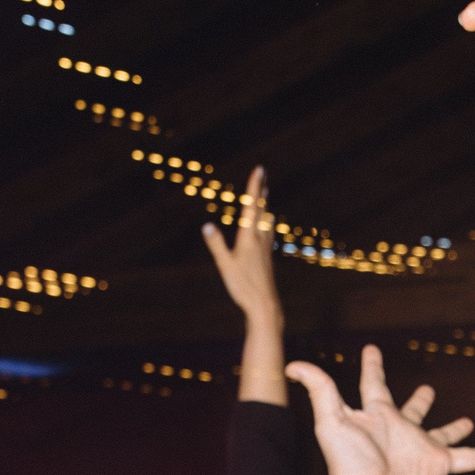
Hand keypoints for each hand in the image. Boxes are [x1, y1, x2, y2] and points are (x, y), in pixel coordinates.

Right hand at [201, 165, 278, 318]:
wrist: (265, 305)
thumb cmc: (244, 287)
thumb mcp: (226, 266)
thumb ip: (217, 245)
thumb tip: (207, 226)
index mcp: (249, 238)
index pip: (252, 207)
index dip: (255, 187)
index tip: (259, 169)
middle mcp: (260, 240)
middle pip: (262, 210)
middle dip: (261, 192)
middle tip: (263, 176)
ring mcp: (266, 249)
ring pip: (267, 222)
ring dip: (264, 207)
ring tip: (265, 196)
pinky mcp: (267, 259)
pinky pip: (267, 234)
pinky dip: (266, 224)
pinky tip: (267, 228)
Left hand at [286, 347, 474, 474]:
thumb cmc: (347, 465)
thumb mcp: (330, 420)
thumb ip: (319, 389)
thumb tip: (294, 364)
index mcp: (374, 417)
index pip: (372, 384)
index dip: (372, 366)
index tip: (372, 349)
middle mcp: (398, 431)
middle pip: (410, 411)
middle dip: (417, 401)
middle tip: (428, 390)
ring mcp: (420, 449)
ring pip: (443, 434)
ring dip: (454, 428)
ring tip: (468, 421)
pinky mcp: (439, 465)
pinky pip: (472, 459)